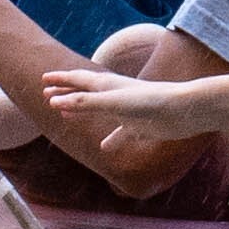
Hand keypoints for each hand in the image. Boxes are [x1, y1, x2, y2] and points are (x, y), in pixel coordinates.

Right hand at [42, 65, 196, 130]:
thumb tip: (53, 103)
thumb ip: (84, 103)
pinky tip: (104, 147)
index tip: (43, 81)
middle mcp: (116, 95)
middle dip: (66, 93)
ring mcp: (128, 111)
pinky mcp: (140, 126)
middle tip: (47, 95)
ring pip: (99, 110)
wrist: (185, 110)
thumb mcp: (112, 103)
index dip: (60, 80)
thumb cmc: (150, 102)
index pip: (78, 80)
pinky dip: (110, 138)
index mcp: (108, 85)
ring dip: (82, 111)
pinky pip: (120, 133)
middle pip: (85, 92)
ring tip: (67, 116)